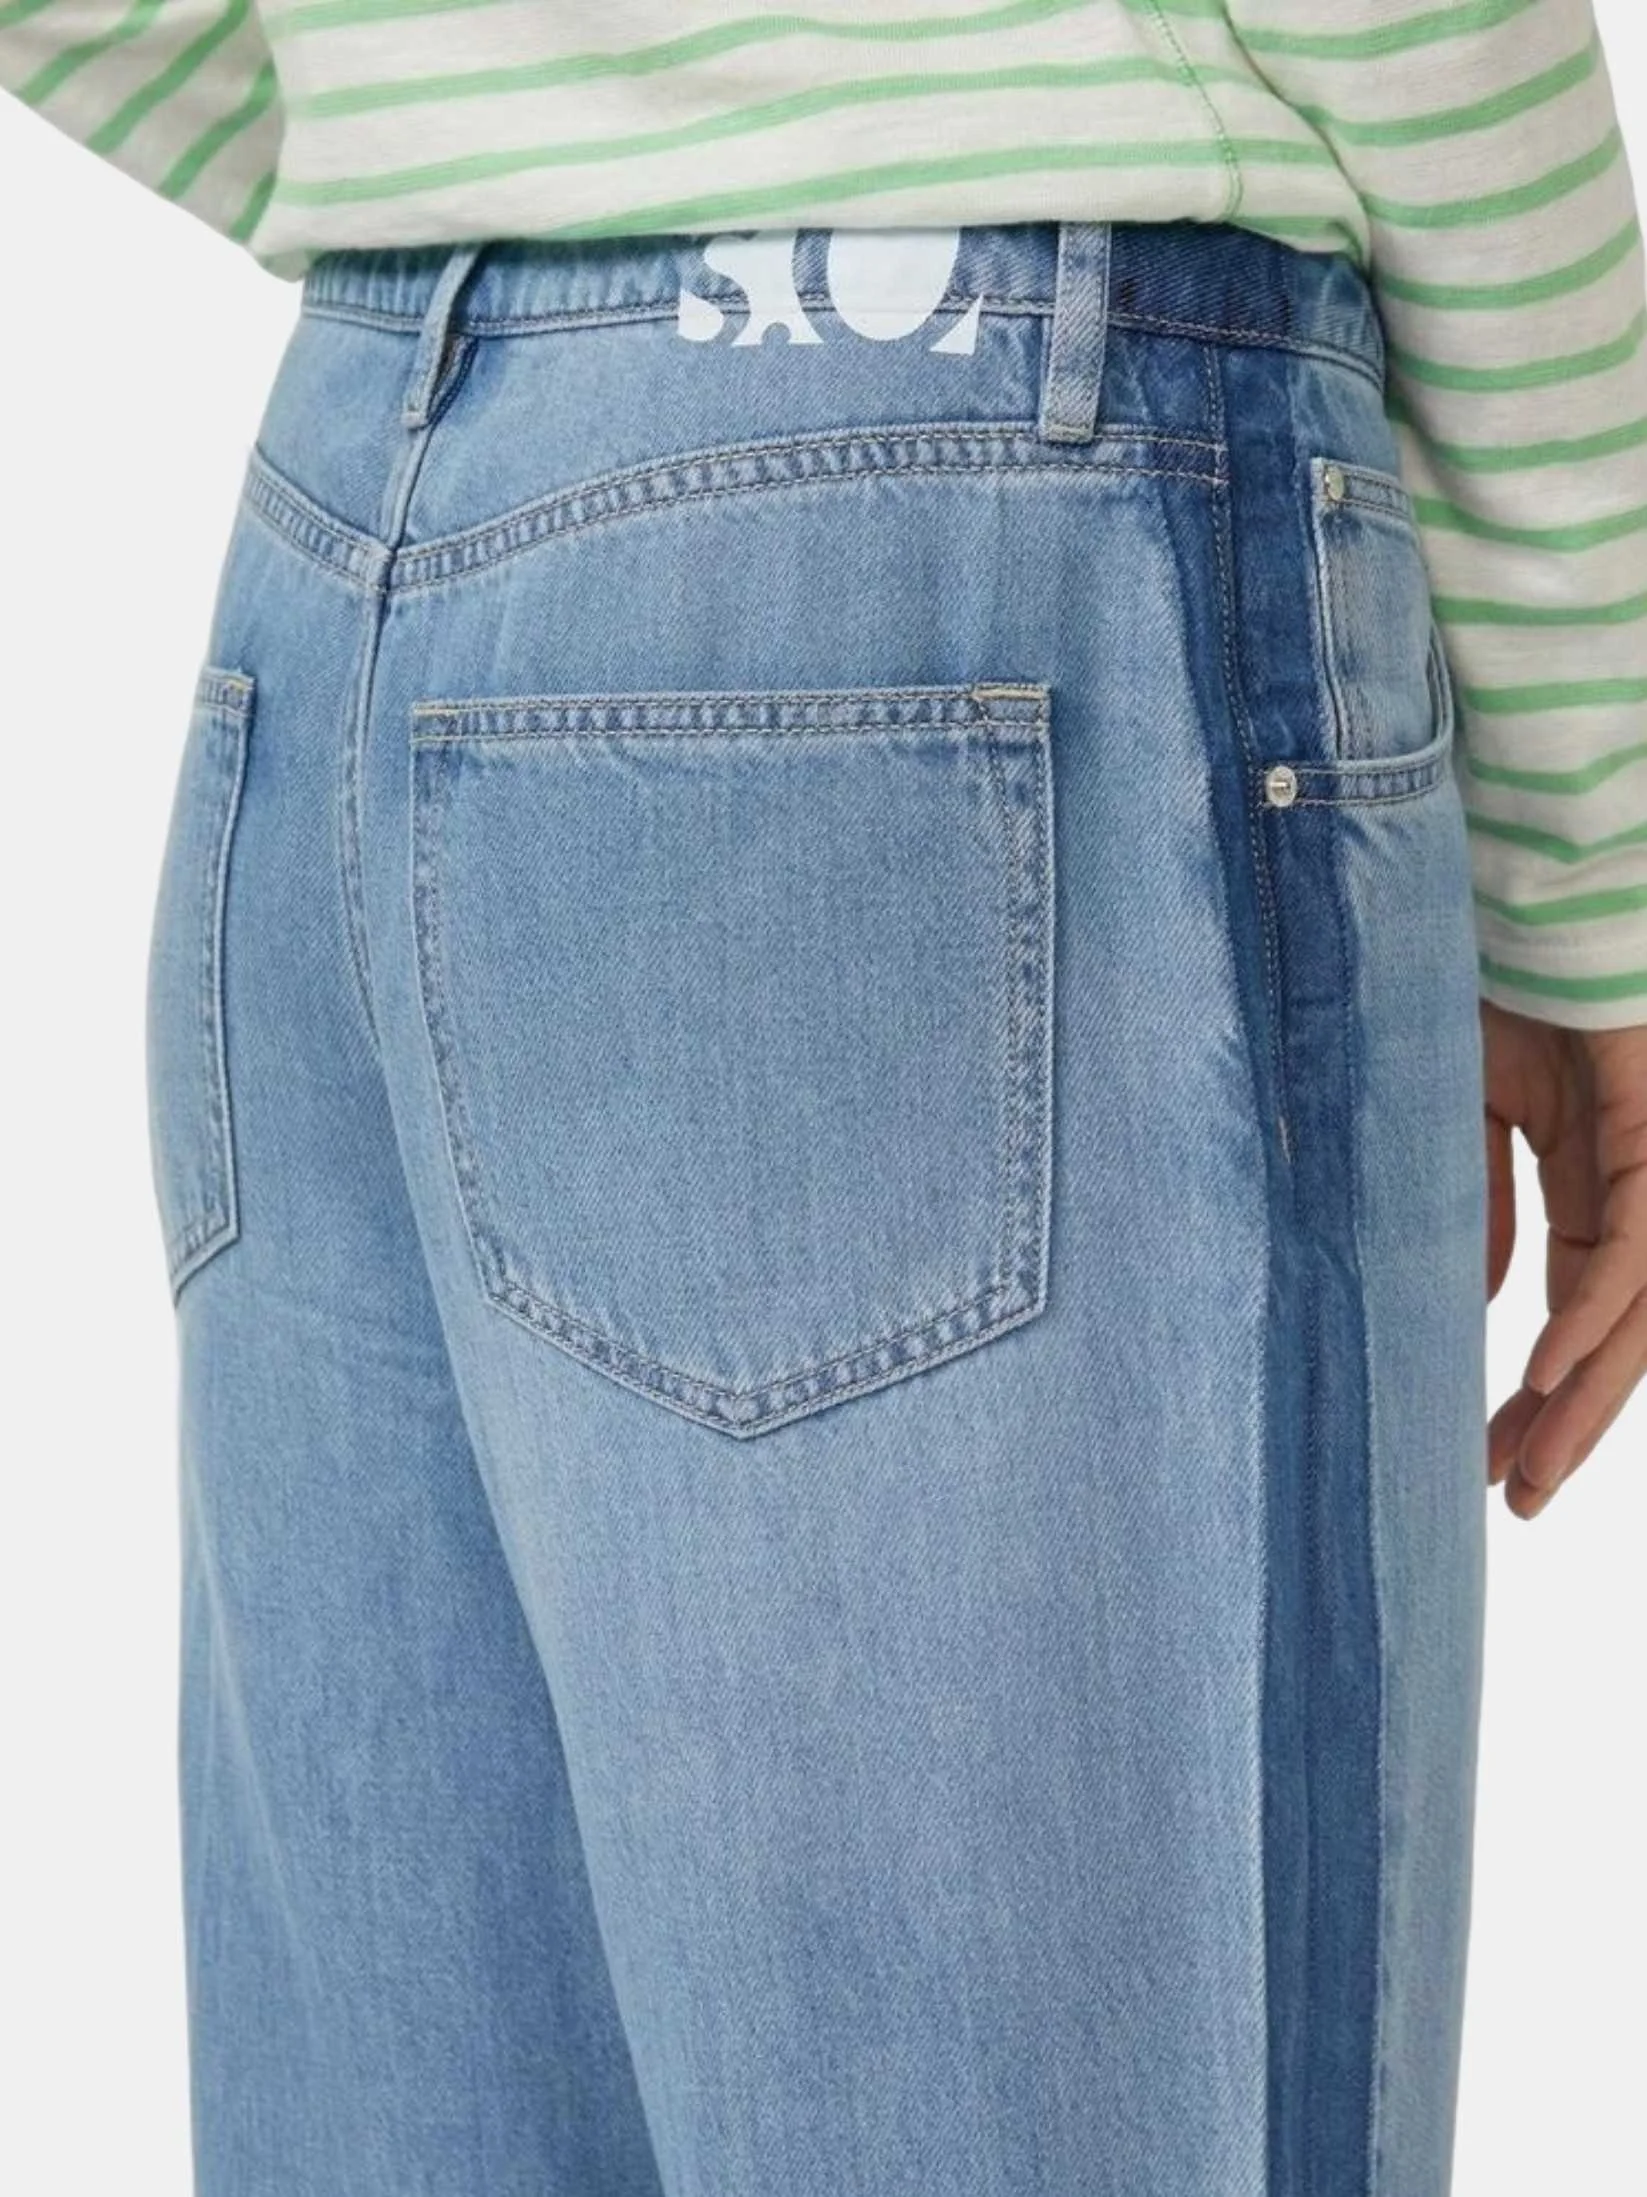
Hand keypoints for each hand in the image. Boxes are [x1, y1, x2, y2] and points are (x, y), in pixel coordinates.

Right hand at [1482, 1003, 1646, 1518]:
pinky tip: (1545, 1369)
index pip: (1572, 1316)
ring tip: (1532, 1470)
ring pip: (1634, 1311)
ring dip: (1585, 1398)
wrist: (1522, 897)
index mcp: (1591, 1187)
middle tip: (1516, 1498)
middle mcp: (1633, 1190)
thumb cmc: (1494, 984)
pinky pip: (1633, 1246)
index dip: (1536, 1392)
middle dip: (1565, 1422)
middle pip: (1613, 1335)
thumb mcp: (1468, 1116)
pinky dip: (1591, 1313)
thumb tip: (1478, 1306)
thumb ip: (1477, 1209)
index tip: (1488, 1460)